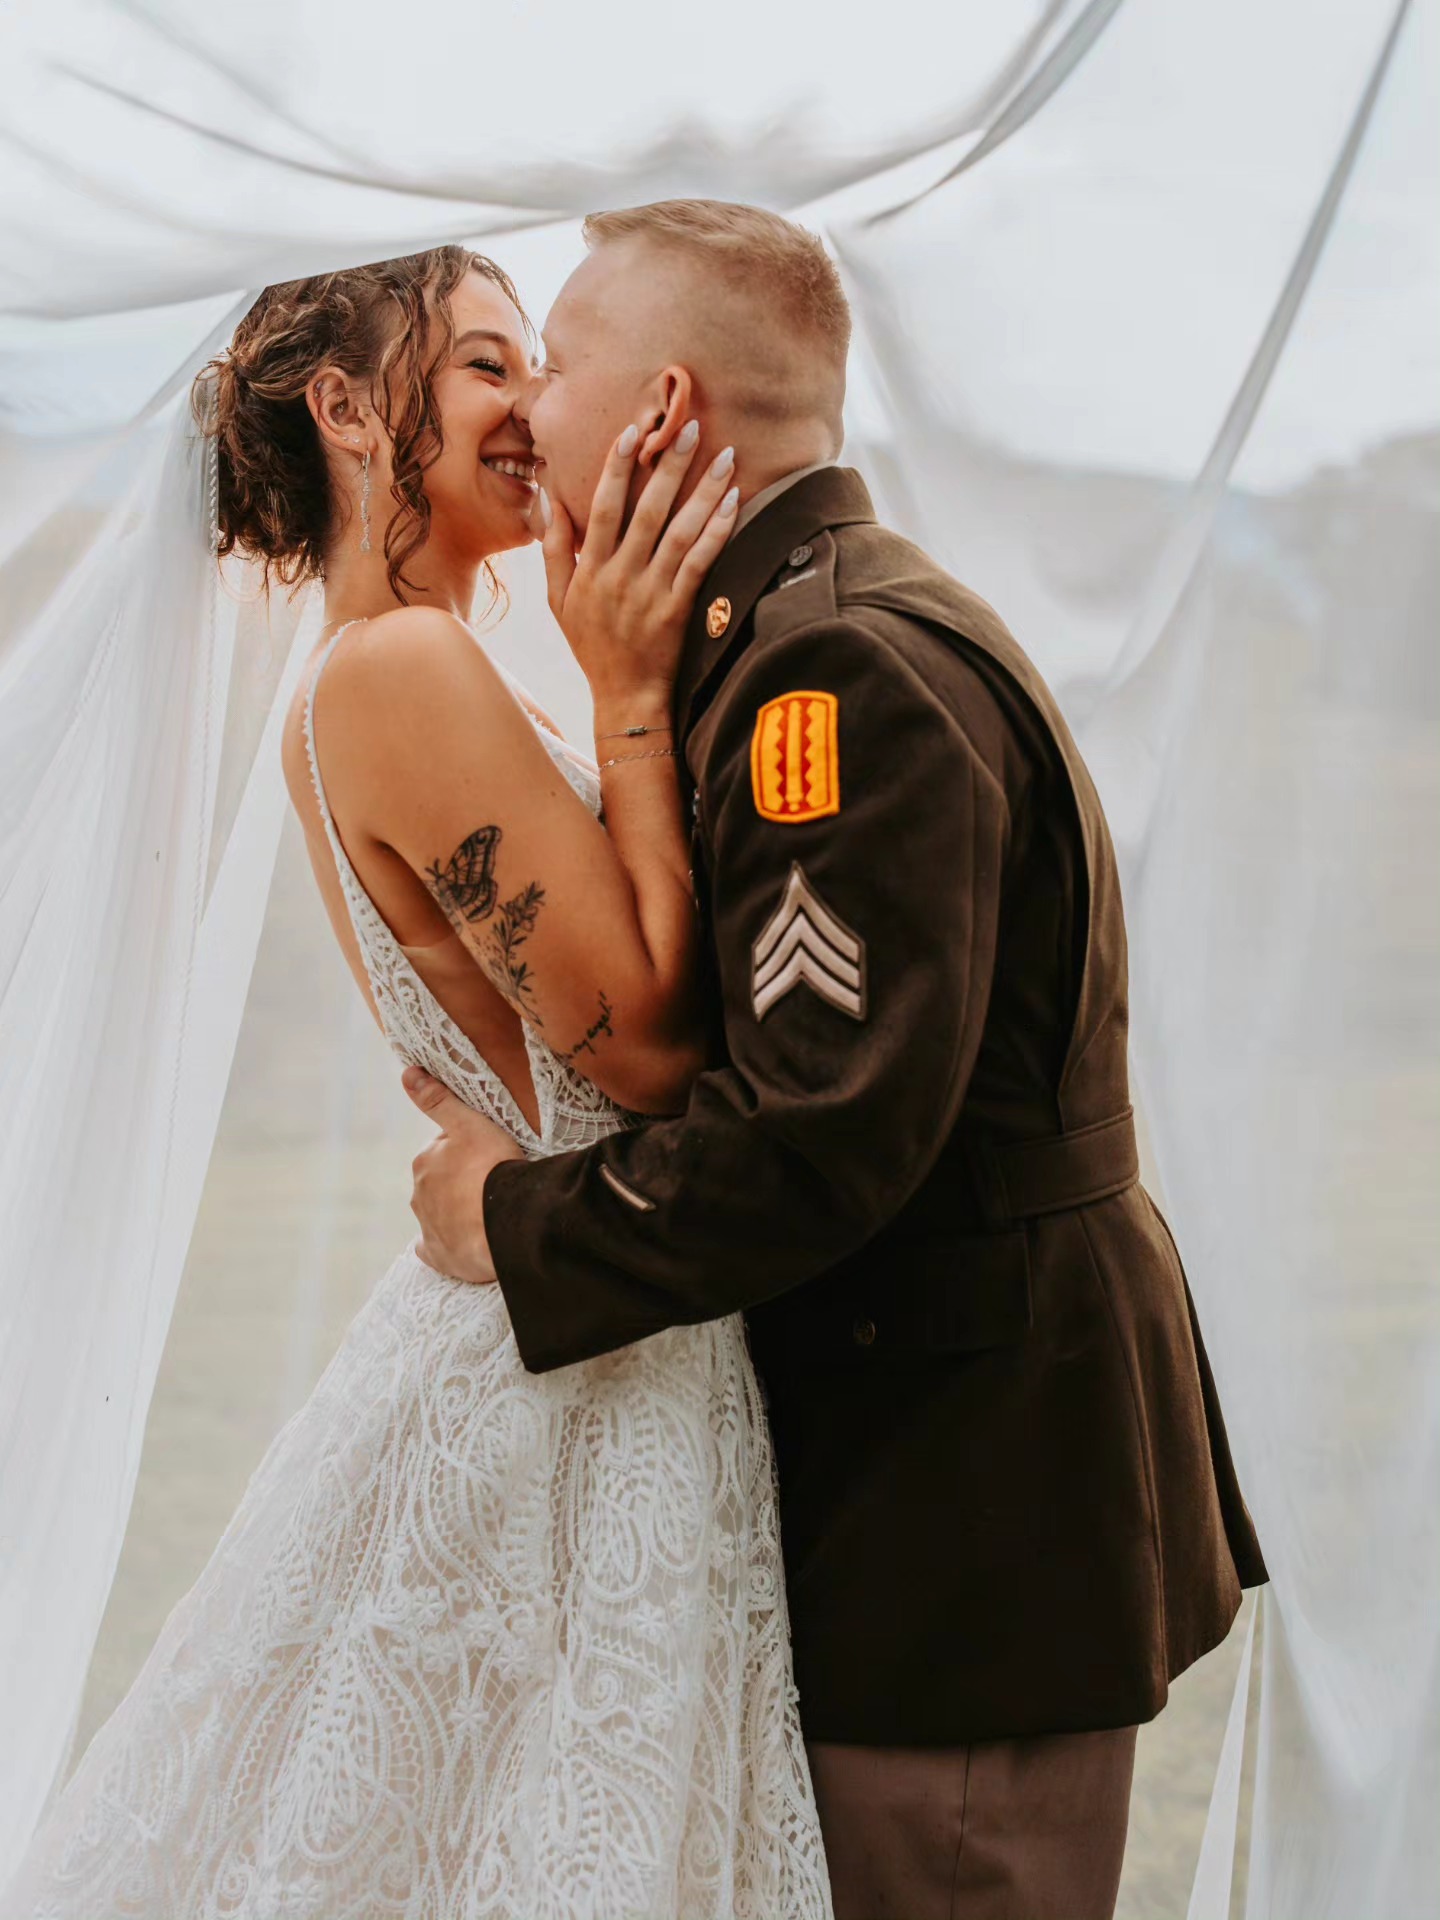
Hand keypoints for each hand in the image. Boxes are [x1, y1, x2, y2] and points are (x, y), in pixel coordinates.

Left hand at [402, 1066, 524, 1284]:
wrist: (508, 1224)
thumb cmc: (493, 1168)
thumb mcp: (470, 1124)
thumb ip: (438, 1100)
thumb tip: (407, 1072)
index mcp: (424, 1162)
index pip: (444, 1150)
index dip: (469, 1150)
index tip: (490, 1155)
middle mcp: (418, 1194)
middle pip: (441, 1181)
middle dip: (460, 1181)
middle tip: (492, 1182)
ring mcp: (428, 1227)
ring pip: (438, 1213)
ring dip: (456, 1211)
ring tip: (487, 1211)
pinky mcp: (439, 1256)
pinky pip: (434, 1249)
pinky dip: (444, 1244)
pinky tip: (460, 1241)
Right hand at [538, 421, 739, 710]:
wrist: (625, 698)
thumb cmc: (592, 645)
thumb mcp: (559, 601)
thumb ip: (554, 549)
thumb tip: (550, 499)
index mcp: (590, 570)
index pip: (603, 507)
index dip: (616, 467)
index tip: (632, 431)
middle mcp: (620, 577)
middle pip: (647, 510)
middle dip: (669, 465)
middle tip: (691, 427)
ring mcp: (651, 594)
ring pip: (680, 532)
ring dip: (704, 491)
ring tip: (725, 457)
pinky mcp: (679, 610)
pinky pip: (701, 563)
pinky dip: (718, 532)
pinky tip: (734, 504)